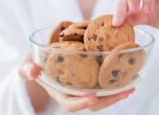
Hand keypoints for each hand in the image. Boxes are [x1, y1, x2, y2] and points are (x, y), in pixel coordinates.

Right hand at [19, 53, 134, 111]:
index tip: (93, 97)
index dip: (81, 103)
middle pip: (92, 102)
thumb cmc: (35, 61)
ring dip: (116, 92)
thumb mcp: (27, 63)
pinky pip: (103, 82)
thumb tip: (33, 72)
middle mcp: (74, 91)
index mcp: (59, 91)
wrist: (44, 55)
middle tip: (126, 92)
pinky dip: (114, 81)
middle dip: (109, 100)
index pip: (70, 103)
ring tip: (131, 85)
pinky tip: (126, 74)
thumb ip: (26, 70)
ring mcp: (83, 85)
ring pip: (101, 95)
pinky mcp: (90, 76)